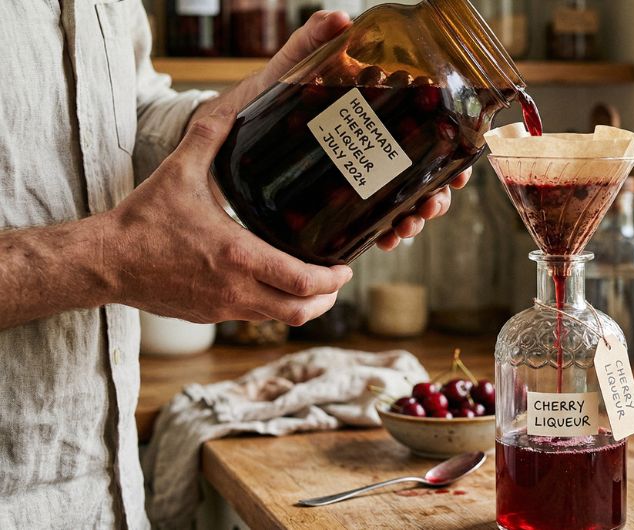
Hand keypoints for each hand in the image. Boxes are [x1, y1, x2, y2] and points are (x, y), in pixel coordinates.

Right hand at [104, 107, 351, 324]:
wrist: (105, 261)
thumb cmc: (143, 221)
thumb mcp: (179, 173)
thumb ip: (207, 138)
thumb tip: (229, 108)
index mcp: (239, 257)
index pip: (303, 282)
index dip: (333, 279)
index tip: (346, 267)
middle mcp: (236, 289)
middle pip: (300, 311)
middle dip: (326, 298)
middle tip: (336, 280)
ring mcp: (222, 308)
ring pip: (278, 319)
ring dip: (301, 306)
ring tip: (312, 288)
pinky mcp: (208, 316)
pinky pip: (251, 317)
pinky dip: (271, 306)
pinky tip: (271, 287)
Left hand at [191, 10, 469, 252]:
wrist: (223, 137)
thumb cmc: (261, 102)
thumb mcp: (287, 73)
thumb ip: (310, 43)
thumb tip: (338, 18)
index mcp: (374, 120)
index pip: (427, 136)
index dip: (451, 153)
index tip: (458, 167)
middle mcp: (372, 152)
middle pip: (424, 176)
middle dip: (436, 195)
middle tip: (431, 202)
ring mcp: (357, 182)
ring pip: (404, 205)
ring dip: (415, 217)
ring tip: (407, 225)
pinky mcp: (338, 208)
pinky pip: (372, 226)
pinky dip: (386, 234)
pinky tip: (387, 239)